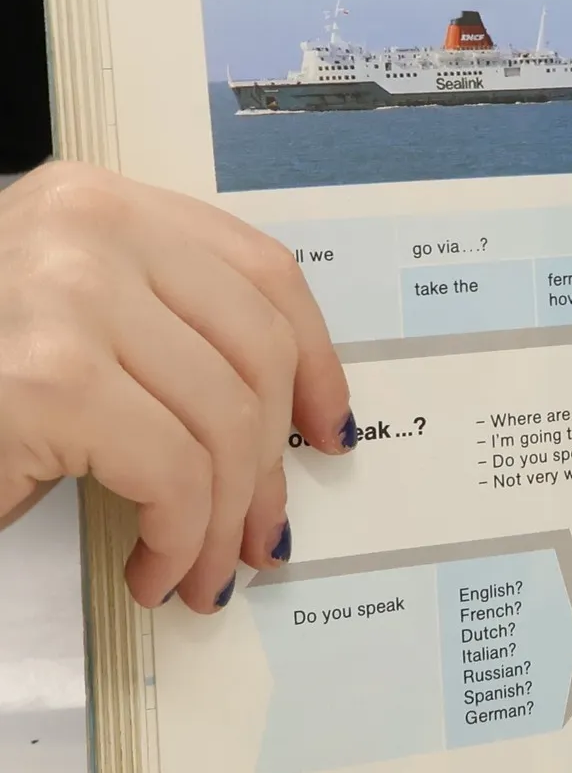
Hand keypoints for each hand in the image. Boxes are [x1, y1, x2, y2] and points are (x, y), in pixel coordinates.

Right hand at [0, 164, 354, 611]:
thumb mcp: (57, 319)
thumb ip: (150, 328)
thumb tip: (274, 417)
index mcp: (98, 203)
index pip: (261, 272)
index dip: (316, 360)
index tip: (325, 427)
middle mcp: (88, 230)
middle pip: (256, 352)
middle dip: (270, 463)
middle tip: (258, 535)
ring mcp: (67, 298)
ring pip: (225, 420)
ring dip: (224, 519)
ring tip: (202, 569)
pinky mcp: (46, 381)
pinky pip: (173, 471)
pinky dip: (180, 535)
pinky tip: (153, 566)